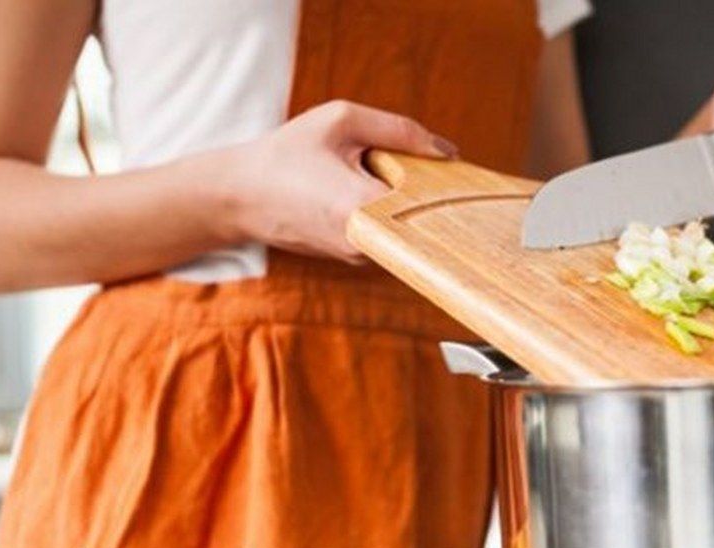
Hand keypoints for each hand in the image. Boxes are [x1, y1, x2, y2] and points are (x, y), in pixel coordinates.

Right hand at [216, 100, 457, 262]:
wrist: (238, 196)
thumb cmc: (286, 154)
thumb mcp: (340, 121)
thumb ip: (398, 130)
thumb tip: (447, 150)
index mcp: (361, 208)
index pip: (429, 209)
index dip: (455, 195)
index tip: (475, 187)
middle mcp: (365, 243)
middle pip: (425, 222)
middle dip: (438, 196)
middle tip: (450, 175)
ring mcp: (361, 257)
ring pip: (408, 230)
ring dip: (412, 204)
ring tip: (400, 178)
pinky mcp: (357, 260)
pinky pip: (392, 235)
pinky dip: (396, 214)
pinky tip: (386, 190)